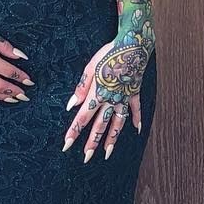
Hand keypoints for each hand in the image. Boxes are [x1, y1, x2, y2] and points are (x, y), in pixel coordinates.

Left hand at [62, 20, 153, 160]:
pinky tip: (136, 131)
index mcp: (98, 94)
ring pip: (118, 123)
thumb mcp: (90, 67)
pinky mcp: (134, 92)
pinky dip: (136, 120)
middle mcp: (111, 99)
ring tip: (107, 153)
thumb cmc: (108, 53)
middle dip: (92, 143)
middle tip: (86, 158)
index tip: (66, 145)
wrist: (133, 44)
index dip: (74, 132)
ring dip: (112, 139)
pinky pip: (135, 109)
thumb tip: (71, 105)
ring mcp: (124, 97)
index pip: (83, 117)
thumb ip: (81, 88)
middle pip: (100, 125)